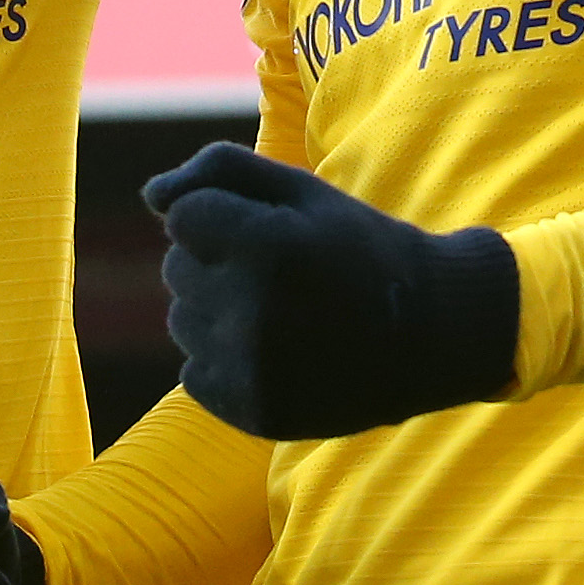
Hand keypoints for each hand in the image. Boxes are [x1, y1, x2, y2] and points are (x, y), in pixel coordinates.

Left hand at [145, 143, 518, 440]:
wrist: (433, 335)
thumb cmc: (361, 249)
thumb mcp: (302, 192)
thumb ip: (221, 172)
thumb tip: (150, 195)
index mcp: (268, 248)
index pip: (180, 217)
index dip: (222, 216)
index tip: (271, 230)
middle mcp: (253, 312)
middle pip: (176, 268)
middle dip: (217, 260)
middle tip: (284, 273)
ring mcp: (251, 369)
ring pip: (181, 320)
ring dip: (217, 309)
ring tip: (283, 312)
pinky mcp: (252, 411)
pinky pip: (194, 372)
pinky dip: (223, 359)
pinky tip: (277, 352)